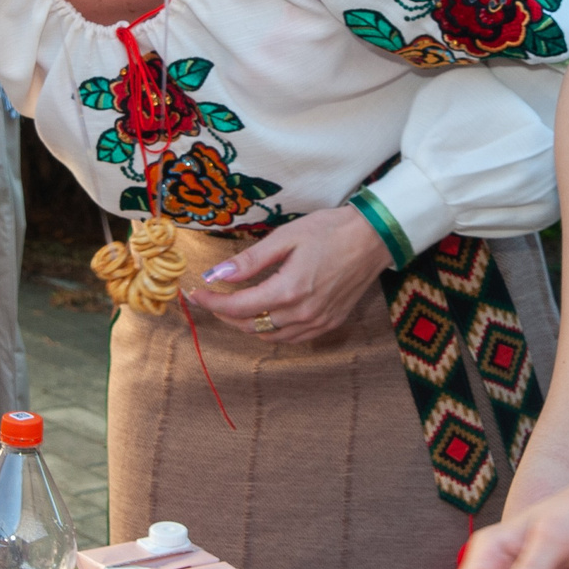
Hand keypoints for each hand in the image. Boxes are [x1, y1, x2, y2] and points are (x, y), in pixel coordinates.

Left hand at [179, 206, 390, 344]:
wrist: (374, 238)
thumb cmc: (330, 230)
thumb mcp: (286, 238)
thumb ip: (250, 261)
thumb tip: (216, 275)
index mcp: (289, 290)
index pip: (238, 307)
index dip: (212, 303)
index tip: (195, 294)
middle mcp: (303, 313)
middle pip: (250, 326)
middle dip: (225, 315)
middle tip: (210, 299)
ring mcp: (318, 322)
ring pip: (270, 336)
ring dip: (247, 325)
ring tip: (234, 307)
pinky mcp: (330, 323)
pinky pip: (292, 337)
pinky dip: (272, 331)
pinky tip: (266, 315)